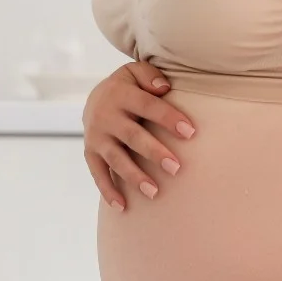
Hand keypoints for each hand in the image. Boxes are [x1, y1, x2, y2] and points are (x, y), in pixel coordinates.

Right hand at [81, 61, 194, 209]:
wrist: (95, 99)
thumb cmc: (128, 88)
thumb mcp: (135, 73)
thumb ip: (150, 76)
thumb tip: (164, 88)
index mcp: (121, 94)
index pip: (148, 106)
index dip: (168, 118)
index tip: (191, 132)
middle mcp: (105, 116)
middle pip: (132, 136)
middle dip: (154, 152)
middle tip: (176, 168)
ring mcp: (96, 137)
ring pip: (116, 159)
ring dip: (134, 176)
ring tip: (154, 192)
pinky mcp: (90, 153)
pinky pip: (98, 174)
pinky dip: (108, 190)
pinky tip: (123, 207)